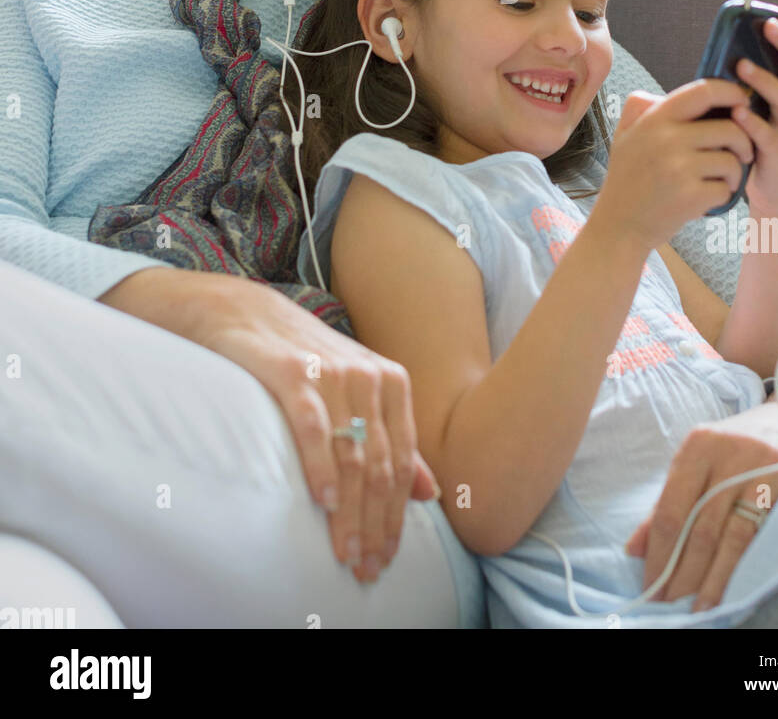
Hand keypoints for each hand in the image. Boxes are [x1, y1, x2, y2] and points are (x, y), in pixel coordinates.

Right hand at [102, 266, 439, 585]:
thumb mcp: (356, 392)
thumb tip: (431, 492)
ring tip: (345, 553)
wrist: (243, 311)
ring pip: (352, 455)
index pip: (402, 463)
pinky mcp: (292, 373)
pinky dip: (320, 467)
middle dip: (374, 525)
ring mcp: (332, 373)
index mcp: (391, 383)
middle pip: (380, 466)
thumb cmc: (302, 360)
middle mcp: (369, 377)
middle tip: (365, 568)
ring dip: (350, 512)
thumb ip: (392, 439)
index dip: (396, 516)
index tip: (386, 558)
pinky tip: (322, 502)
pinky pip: (314, 427)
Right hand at [604, 79, 755, 250]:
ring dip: (735, 172)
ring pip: (731, 160)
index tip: (743, 101)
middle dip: (744, 142)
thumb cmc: (628, 178)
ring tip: (723, 180)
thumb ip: (644, 107)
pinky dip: (723, 195)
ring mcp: (678, 169)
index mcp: (655, 119)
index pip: (705, 91)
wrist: (619, 226)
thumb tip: (675, 92)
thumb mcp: (625, 134)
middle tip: (743, 153)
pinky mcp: (690, 197)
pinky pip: (726, 188)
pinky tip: (708, 198)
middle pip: (730, 128)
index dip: (732, 92)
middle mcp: (667, 139)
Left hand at [623, 401, 777, 610]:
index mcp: (697, 445)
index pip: (670, 509)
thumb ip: (668, 502)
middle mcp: (726, 453)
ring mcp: (760, 469)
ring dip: (708, 578)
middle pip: (697, 526)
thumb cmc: (739, 447)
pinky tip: (727, 591)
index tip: (648, 584)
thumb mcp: (701, 462)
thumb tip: (634, 548)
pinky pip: (757, 536)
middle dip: (679, 572)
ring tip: (695, 608)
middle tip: (666, 603)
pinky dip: (738, 568)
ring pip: (727, 536)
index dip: (656, 552)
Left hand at [732, 0, 777, 213]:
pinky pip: (769, 136)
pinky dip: (753, 123)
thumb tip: (718, 57)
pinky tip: (738, 113)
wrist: (772, 197)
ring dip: (765, 79)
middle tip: (770, 25)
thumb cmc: (756, 149)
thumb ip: (743, 86)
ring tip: (741, 66)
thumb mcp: (755, 110)